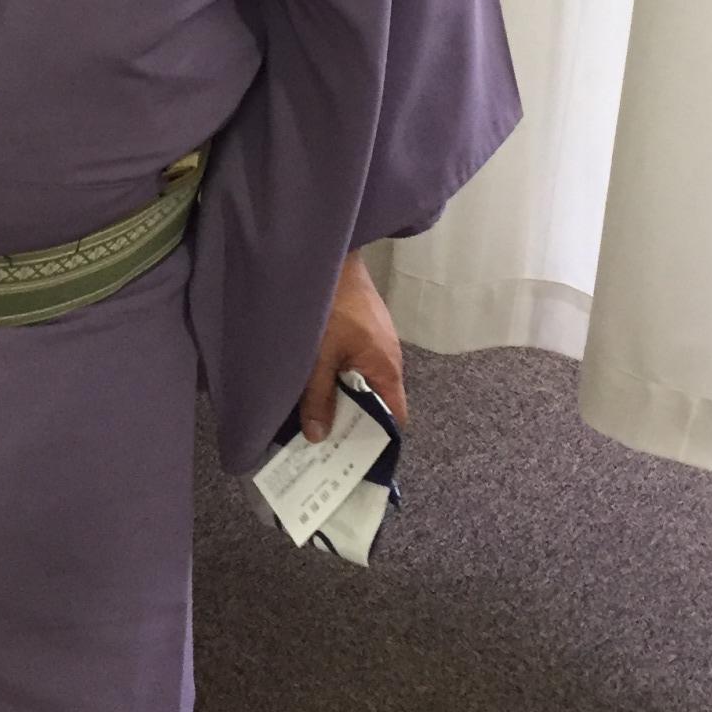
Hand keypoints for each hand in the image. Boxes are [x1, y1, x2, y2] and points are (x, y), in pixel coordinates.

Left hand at [298, 249, 407, 442]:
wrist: (330, 254)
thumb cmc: (330, 306)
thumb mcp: (319, 357)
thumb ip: (318, 397)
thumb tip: (319, 437)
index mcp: (386, 369)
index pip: (395, 418)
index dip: (377, 440)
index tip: (351, 457)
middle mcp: (389, 358)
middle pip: (378, 402)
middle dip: (353, 422)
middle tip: (325, 443)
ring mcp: (377, 341)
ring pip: (364, 382)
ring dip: (343, 398)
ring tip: (316, 417)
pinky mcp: (364, 328)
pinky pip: (356, 363)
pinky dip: (340, 377)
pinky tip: (317, 382)